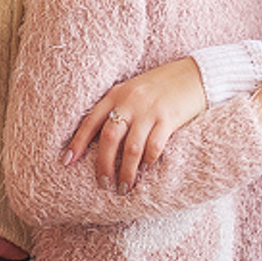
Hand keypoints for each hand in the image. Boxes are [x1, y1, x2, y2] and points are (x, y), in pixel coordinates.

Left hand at [63, 57, 207, 193]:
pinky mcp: (169, 119)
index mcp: (116, 93)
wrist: (195, 74)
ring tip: (124, 186)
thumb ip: (118, 107)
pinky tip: (146, 170)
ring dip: (126, 171)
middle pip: (109, 138)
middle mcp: (129, 102)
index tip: (67, 161)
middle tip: (103, 183)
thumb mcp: (133, 89)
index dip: (77, 142)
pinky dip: (148, 162)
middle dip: (103, 165)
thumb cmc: (162, 85)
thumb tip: (103, 138)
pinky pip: (154, 146)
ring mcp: (149, 111)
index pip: (91, 121)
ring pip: (131, 148)